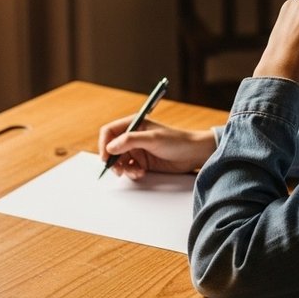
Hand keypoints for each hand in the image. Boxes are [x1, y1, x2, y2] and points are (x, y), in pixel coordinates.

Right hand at [97, 117, 216, 179]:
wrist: (193, 154)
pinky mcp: (143, 162)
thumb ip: (130, 141)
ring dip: (123, 168)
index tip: (106, 157)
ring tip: (135, 172)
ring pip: (119, 161)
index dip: (104, 144)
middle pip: (112, 149)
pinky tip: (141, 173)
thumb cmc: (177, 141)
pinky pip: (129, 168)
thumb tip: (110, 147)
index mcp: (134, 124)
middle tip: (118, 170)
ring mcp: (137, 150)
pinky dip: (132, 172)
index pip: (109, 131)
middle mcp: (133, 136)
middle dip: (113, 160)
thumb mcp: (152, 139)